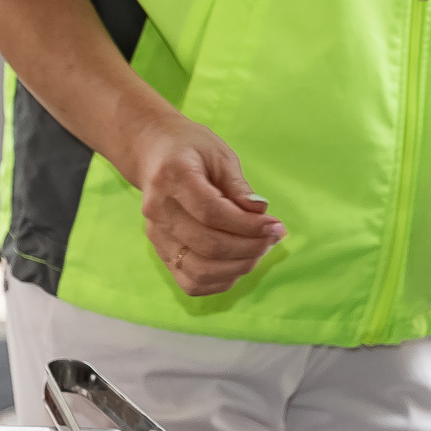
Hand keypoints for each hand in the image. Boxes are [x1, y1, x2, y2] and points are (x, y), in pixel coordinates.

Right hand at [116, 115, 284, 295]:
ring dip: (238, 267)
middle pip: (207, 245)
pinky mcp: (160, 251)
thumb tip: (260, 211)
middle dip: (250, 247)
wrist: (153, 153)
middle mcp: (158, 211)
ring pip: (198, 270)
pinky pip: (189, 282)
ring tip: (261, 250)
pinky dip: (220, 281)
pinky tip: (241, 264)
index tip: (276, 225)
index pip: (212, 213)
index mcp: (172, 179)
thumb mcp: (220, 155)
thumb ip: (238, 186)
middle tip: (274, 237)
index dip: (248, 225)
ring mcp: (156, 235)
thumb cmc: (191, 149)